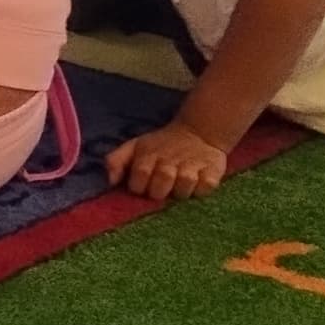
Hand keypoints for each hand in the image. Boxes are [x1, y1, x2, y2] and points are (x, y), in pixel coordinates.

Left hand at [105, 120, 230, 201]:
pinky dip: (202, 189)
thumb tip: (110, 181)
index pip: (139, 176)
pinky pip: (206, 187)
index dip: (138, 186)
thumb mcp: (135, 147)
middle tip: (162, 188)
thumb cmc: (161, 147)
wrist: (197, 133)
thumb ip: (116, 161)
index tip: (142, 186)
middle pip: (161, 184)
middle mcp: (170, 161)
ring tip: (180, 185)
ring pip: (184, 187)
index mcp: (148, 155)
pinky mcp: (213, 171)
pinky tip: (199, 182)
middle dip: (159, 192)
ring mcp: (193, 166)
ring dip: (181, 191)